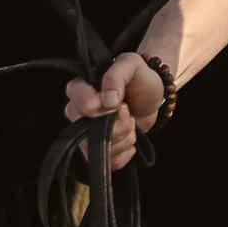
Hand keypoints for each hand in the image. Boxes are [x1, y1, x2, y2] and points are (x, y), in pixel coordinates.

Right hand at [61, 52, 165, 170]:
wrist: (153, 98)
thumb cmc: (140, 78)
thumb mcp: (132, 65)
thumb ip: (117, 74)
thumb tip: (108, 99)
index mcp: (83, 86)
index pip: (74, 96)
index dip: (94, 105)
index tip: (116, 103)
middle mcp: (80, 111)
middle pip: (83, 128)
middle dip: (113, 125)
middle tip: (128, 112)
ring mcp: (89, 132)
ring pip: (95, 148)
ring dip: (122, 138)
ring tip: (132, 123)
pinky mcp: (100, 149)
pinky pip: (106, 161)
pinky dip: (123, 153)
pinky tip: (132, 138)